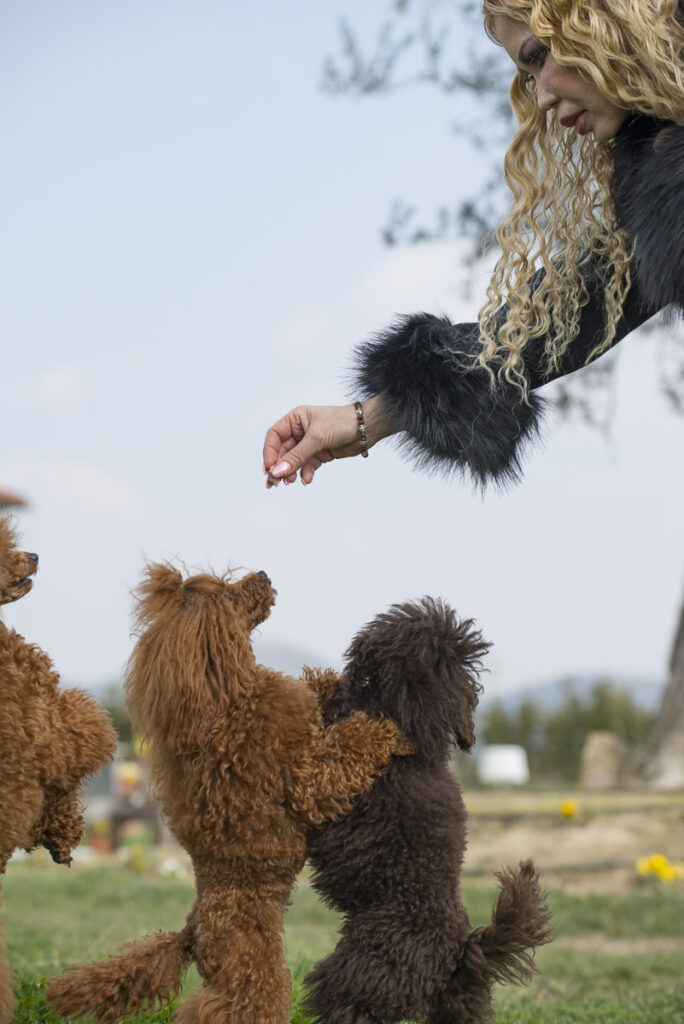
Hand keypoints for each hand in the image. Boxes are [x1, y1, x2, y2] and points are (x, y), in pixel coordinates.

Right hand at [263, 395, 396, 486]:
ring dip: (290, 472)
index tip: (269, 468)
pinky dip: (305, 473)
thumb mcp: (317, 438)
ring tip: (290, 482)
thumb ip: (297, 456)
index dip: (269, 452)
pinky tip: (306, 480)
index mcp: (295, 419)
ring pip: (293, 460)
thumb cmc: (342, 422)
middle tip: (274, 483)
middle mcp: (300, 430)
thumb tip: (278, 471)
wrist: (366, 427)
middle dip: (278, 467)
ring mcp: (309, 443)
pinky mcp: (320, 453)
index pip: (274, 436)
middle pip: (282, 451)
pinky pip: (307, 465)